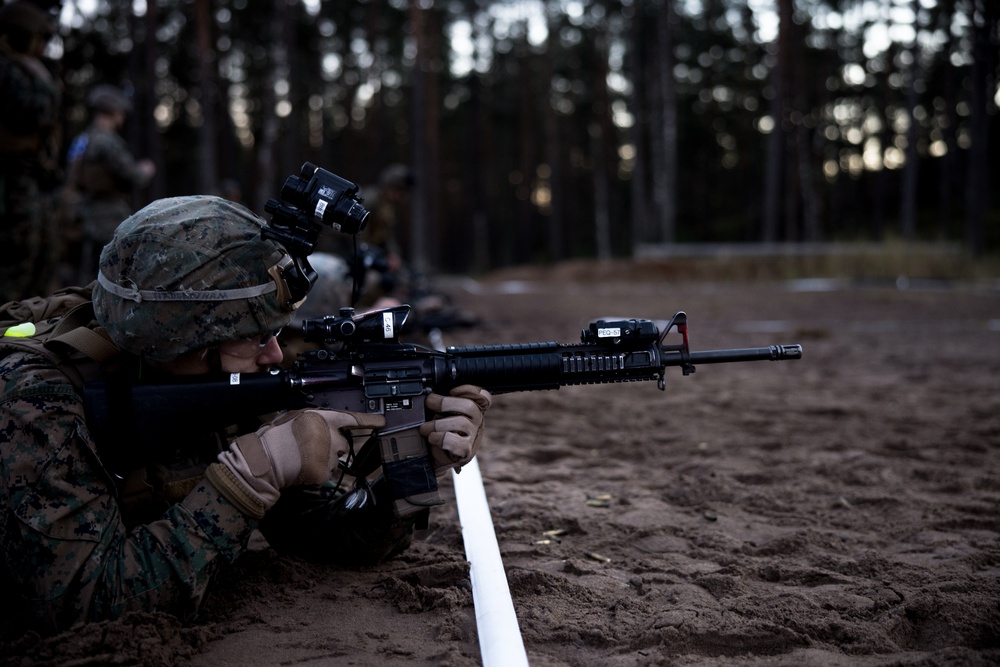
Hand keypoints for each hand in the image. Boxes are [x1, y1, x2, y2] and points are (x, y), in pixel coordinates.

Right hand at [206, 409, 384, 518]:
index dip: (370, 420)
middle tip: (311, 449)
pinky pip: (326, 475)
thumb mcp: (295, 417)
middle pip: (343, 444)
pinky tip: (302, 469)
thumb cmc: (275, 436)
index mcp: (324, 418)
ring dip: (324, 461)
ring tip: (302, 459)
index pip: (353, 418)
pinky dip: (317, 474)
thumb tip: (322, 427)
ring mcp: (330, 455)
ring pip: (335, 461)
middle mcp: (331, 435)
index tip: (383, 422)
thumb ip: (315, 421)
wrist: (265, 459)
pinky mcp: (325, 473)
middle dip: (332, 448)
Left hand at [419, 385, 491, 473]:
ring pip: (461, 423)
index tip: (452, 391)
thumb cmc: (438, 432)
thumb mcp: (441, 414)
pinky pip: (457, 443)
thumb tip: (430, 395)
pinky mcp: (466, 451)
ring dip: (438, 424)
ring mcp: (473, 437)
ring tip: (425, 428)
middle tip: (429, 402)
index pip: (483, 397)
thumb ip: (442, 404)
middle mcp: (476, 422)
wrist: (434, 458)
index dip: (470, 391)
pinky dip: (441, 438)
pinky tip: (432, 438)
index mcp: (473, 410)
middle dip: (446, 402)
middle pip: (470, 406)